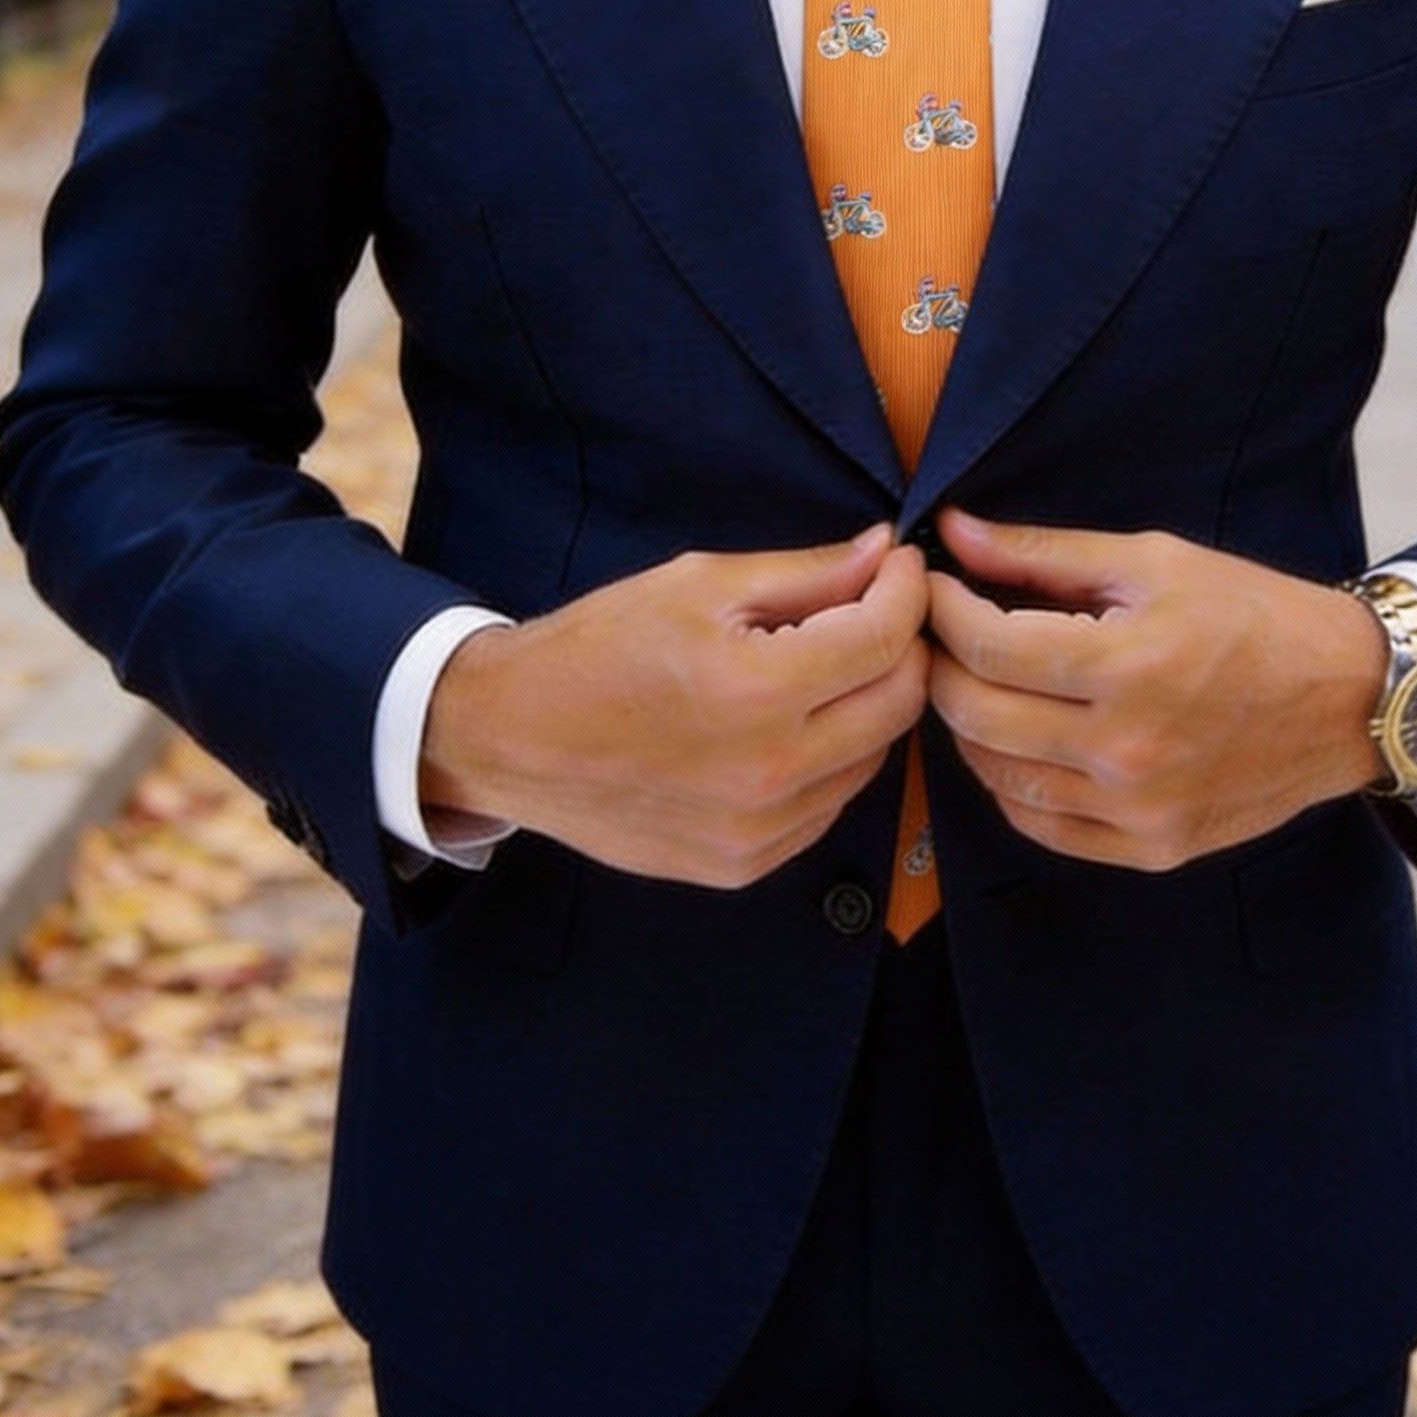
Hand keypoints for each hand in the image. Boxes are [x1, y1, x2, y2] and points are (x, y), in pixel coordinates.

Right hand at [419, 525, 929, 886]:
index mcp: (757, 690)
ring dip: (869, 705)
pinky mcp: (744, 865)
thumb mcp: (699, 584)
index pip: (885, 639)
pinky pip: (829, 806)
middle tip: (876, 610)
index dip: (907, 591)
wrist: (509, 738)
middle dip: (902, 646)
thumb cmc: (598, 647)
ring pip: (874, 760)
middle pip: (899, 704)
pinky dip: (832, 760)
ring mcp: (759, 830)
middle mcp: (769, 772)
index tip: (900, 566)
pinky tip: (791, 725)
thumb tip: (884, 552)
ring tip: (827, 665)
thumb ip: (806, 573)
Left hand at [925, 510, 1386, 869]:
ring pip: (997, 777)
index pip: (987, 645)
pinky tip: (1017, 741)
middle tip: (941, 634)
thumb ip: (1044, 553)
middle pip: (976, 715)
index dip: (941, 609)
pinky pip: (1041, 824)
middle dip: (941, 665)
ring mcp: (1137, 809)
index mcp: (1129, 665)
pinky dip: (1010, 783)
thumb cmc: (1255, 615)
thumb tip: (954, 532)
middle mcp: (1127, 748)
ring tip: (978, 682)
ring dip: (969, 726)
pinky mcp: (1151, 848)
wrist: (1352, 699)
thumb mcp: (1154, 561)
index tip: (933, 586)